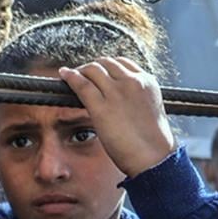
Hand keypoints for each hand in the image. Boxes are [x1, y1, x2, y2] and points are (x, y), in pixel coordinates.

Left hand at [58, 57, 174, 177]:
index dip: (106, 66)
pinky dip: (70, 76)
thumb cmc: (151, 140)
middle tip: (81, 74)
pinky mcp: (101, 107)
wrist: (154, 155)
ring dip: (79, 71)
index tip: (97, 72)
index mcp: (147, 81)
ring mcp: (116, 93)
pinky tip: (63, 74)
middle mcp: (132, 82)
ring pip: (92, 70)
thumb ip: (135, 98)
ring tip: (70, 76)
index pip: (122, 63)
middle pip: (105, 63)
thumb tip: (118, 100)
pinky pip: (82, 85)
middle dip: (91, 67)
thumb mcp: (149, 108)